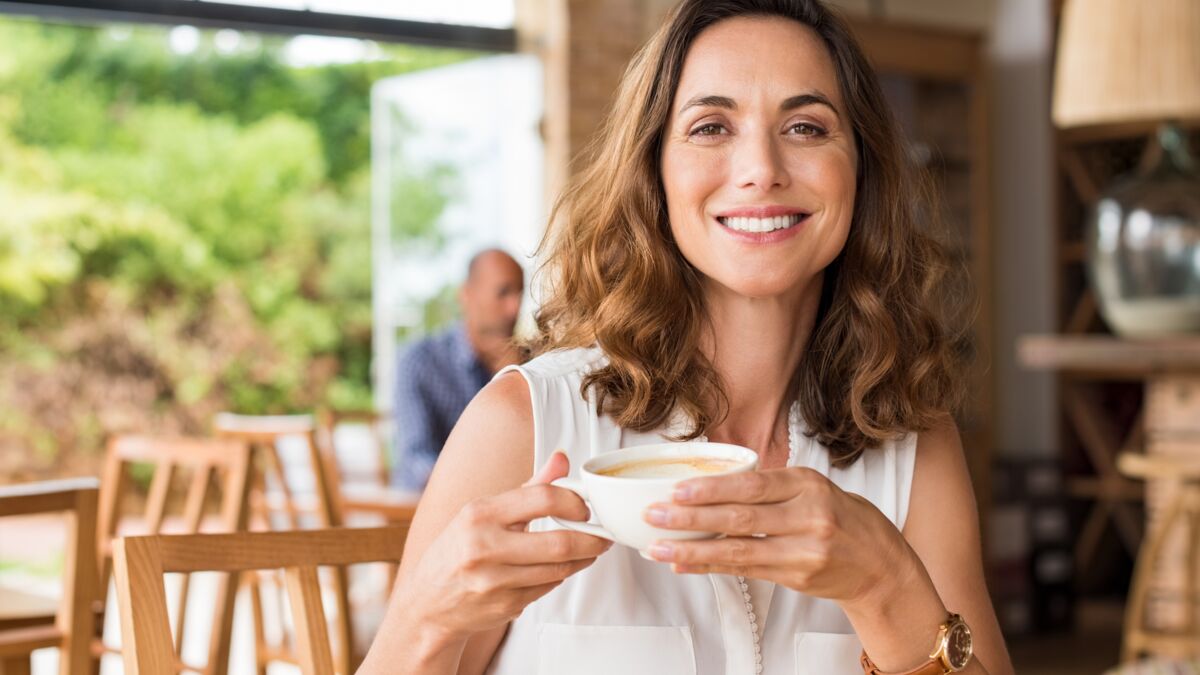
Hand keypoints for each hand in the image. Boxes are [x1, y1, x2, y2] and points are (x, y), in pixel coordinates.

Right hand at [399, 451, 612, 640]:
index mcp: (479, 514)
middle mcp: (484, 547)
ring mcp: (494, 581)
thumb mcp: (483, 511)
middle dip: (592, 539)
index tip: (585, 507)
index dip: (574, 502)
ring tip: (589, 549)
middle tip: (603, 535)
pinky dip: (560, 576)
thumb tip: (562, 459)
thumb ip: (529, 487)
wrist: (427, 604)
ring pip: (559, 569)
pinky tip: (560, 567)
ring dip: (582, 559)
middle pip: (559, 542)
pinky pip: (547, 588)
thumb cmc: (458, 549)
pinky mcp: (505, 606)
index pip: (542, 498)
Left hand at [642, 467, 919, 607]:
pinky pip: (745, 570)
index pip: (752, 485)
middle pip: (740, 517)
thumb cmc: (844, 521)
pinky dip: (711, 567)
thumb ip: (772, 487)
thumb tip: (712, 486)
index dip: (712, 489)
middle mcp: (808, 516)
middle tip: (655, 515)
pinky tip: (685, 564)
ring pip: (738, 549)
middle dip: (691, 517)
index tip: (677, 489)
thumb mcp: (815, 489)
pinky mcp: (797, 577)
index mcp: (808, 484)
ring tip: (659, 548)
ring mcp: (803, 550)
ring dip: (693, 549)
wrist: (882, 566)